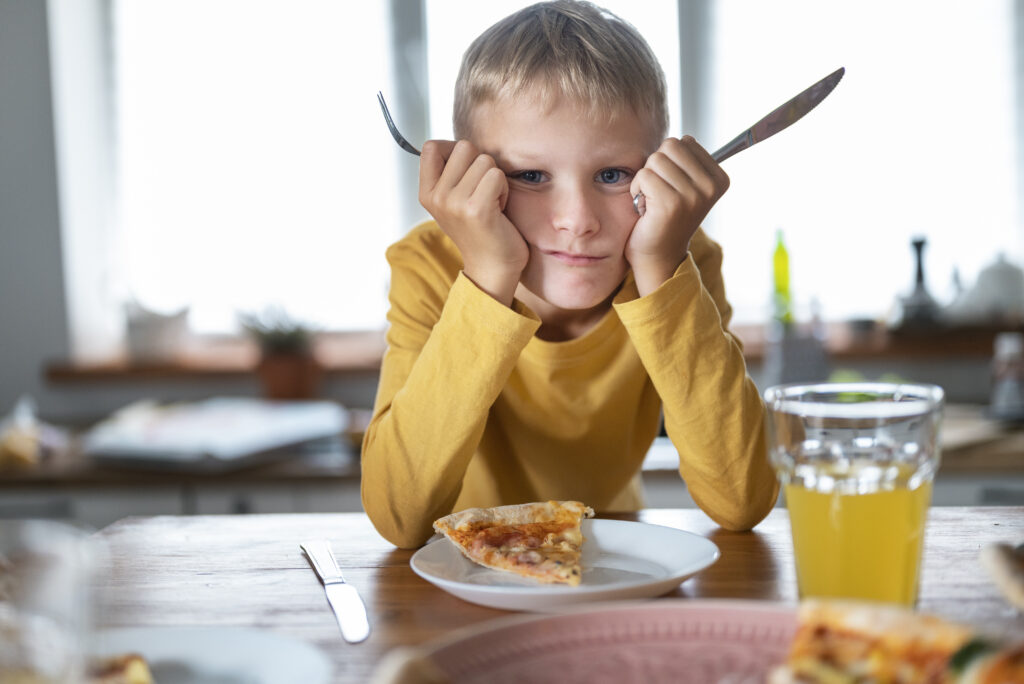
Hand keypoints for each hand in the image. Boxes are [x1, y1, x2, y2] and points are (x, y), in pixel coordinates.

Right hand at [419, 140, 528, 305]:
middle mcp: (436, 197)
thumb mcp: (453, 201)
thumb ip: (450, 172)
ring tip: (492, 203)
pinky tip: (499, 209)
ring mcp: (454, 203)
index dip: (455, 152)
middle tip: (482, 192)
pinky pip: (496, 175)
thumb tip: (460, 145)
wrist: (492, 268)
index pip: (431, 147)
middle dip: (481, 165)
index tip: (465, 175)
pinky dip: (504, 189)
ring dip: (495, 179)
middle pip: (464, 147)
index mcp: (426, 193)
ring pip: (484, 160)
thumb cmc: (480, 230)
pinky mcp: (476, 209)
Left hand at [626, 136, 729, 295]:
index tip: (673, 188)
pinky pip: (644, 176)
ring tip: (653, 202)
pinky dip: (637, 190)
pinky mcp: (672, 204)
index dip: (669, 162)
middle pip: (670, 145)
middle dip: (656, 166)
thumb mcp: (685, 186)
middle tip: (659, 193)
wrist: (658, 256)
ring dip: (646, 179)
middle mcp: (711, 186)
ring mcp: (693, 195)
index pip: (685, 141)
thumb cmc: (665, 217)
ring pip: (655, 159)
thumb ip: (688, 161)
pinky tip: (645, 209)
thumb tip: (687, 138)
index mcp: (719, 179)